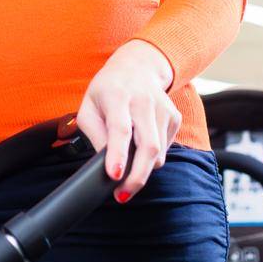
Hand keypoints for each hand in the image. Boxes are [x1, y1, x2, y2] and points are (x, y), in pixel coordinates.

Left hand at [76, 40, 180, 202]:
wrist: (137, 67)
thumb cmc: (107, 90)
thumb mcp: (88, 106)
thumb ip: (94, 133)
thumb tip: (105, 161)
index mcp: (117, 96)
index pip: (120, 129)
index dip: (117, 154)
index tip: (114, 175)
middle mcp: (143, 101)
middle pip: (147, 145)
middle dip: (137, 176)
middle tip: (122, 195)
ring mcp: (163, 109)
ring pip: (158, 152)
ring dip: (142, 169)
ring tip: (127, 170)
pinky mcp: (174, 117)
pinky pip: (165, 149)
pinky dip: (151, 156)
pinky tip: (140, 145)